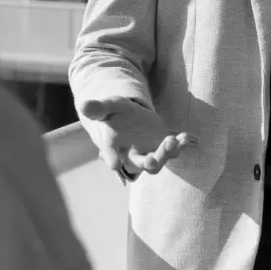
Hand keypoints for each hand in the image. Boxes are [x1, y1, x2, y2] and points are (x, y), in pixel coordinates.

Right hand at [79, 95, 196, 183]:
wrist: (132, 116)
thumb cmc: (118, 113)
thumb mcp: (110, 106)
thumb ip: (99, 108)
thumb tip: (84, 104)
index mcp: (115, 147)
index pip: (111, 156)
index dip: (111, 160)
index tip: (113, 164)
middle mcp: (132, 155)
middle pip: (141, 165)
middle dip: (148, 163)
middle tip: (152, 159)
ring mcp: (150, 153)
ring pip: (159, 161)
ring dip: (166, 153)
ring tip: (171, 139)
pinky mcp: (163, 147)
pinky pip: (173, 150)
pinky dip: (180, 145)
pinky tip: (187, 137)